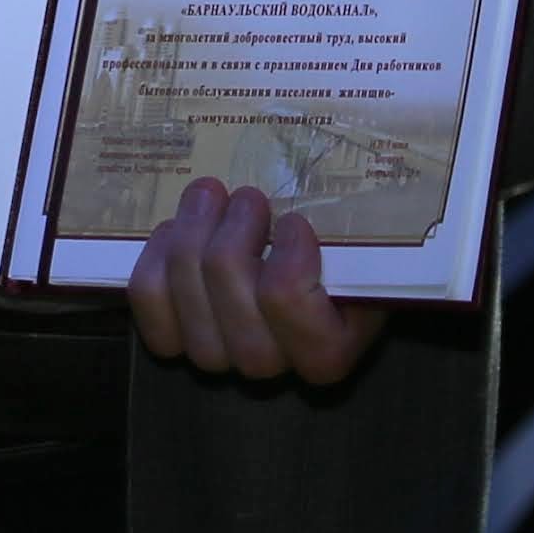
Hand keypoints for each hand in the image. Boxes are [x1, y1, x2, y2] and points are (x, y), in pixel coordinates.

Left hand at [126, 177, 390, 385]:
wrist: (302, 265)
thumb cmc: (341, 247)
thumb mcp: (365, 241)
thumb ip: (365, 225)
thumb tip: (383, 168)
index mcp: (330, 348)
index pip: (297, 320)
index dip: (290, 263)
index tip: (296, 222)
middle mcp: (273, 364)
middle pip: (237, 310)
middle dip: (234, 240)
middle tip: (247, 196)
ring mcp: (220, 356)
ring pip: (189, 304)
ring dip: (193, 238)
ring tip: (209, 194)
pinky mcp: (176, 339)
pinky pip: (150, 308)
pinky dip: (155, 261)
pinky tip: (174, 228)